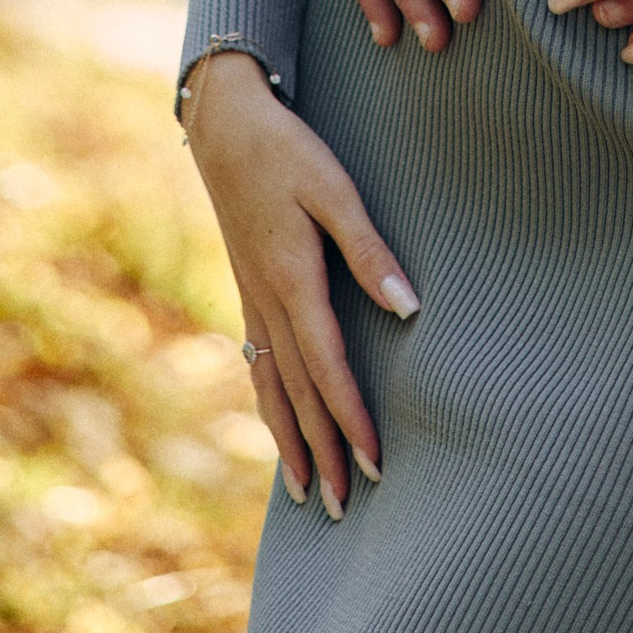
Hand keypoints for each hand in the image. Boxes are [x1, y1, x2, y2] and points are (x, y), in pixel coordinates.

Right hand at [181, 51, 419, 516]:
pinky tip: (277, 424)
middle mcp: (268, 302)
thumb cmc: (288, 151)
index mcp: (293, 280)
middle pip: (298, 393)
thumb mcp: (334, 189)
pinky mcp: (247, 290)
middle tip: (341, 506)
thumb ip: (370, 250)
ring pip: (272, 386)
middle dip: (322, 451)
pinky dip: (269, 404)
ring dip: (290, 440)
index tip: (374, 465)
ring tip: (304, 492)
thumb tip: (409, 309)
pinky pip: (258, 364)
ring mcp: (252, 299)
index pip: (328, 369)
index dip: (351, 420)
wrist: (223, 126)